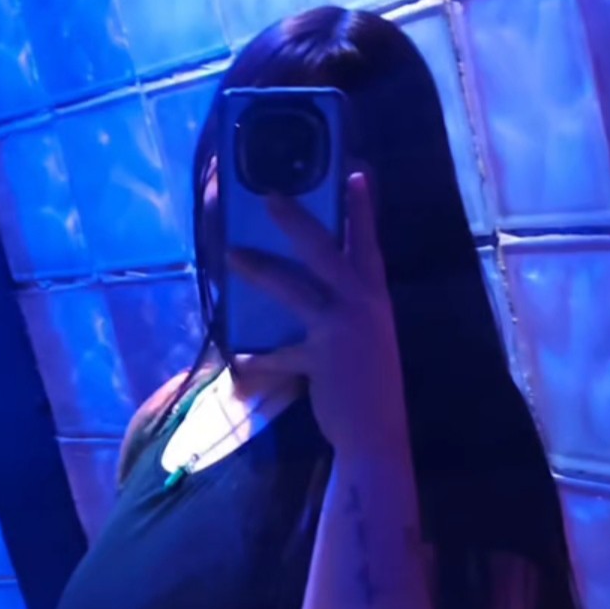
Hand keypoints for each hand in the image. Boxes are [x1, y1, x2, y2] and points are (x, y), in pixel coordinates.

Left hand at [226, 171, 408, 458]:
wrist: (378, 434)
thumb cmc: (371, 385)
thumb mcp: (369, 338)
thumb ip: (350, 312)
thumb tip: (323, 292)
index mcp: (376, 298)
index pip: (369, 244)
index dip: (362, 210)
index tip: (355, 174)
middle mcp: (362, 305)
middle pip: (325, 252)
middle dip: (297, 221)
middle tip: (270, 196)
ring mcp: (341, 330)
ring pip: (293, 289)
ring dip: (260, 269)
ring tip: (232, 254)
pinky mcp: (319, 359)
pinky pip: (277, 354)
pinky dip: (257, 359)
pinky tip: (240, 361)